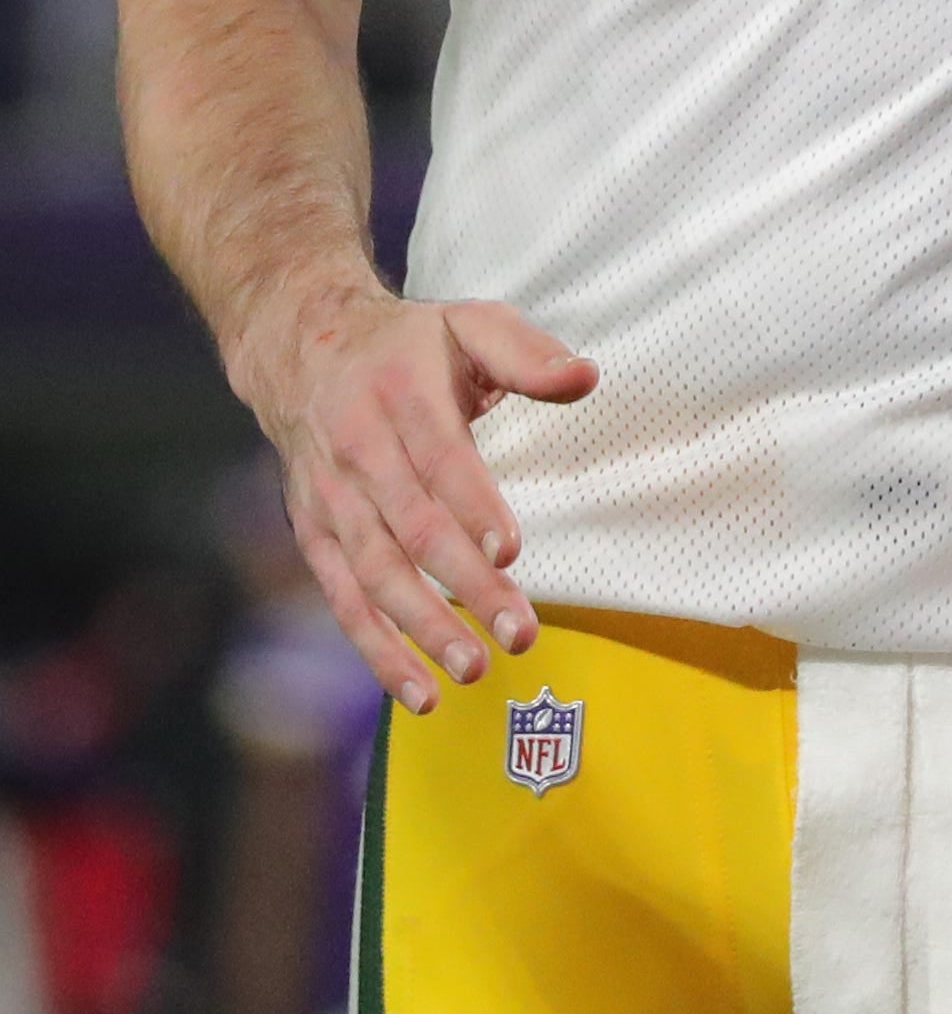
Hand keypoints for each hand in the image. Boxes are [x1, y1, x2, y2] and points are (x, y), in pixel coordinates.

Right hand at [236, 278, 596, 712]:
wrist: (304, 353)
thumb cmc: (410, 344)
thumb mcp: (470, 322)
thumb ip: (528, 352)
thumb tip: (585, 378)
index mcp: (401, 396)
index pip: (439, 459)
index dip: (472, 507)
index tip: (510, 552)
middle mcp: (357, 453)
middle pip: (411, 528)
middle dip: (462, 587)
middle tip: (517, 633)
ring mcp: (330, 501)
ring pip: (374, 575)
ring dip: (422, 629)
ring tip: (473, 669)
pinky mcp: (315, 537)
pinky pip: (343, 601)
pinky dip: (377, 649)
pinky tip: (418, 691)